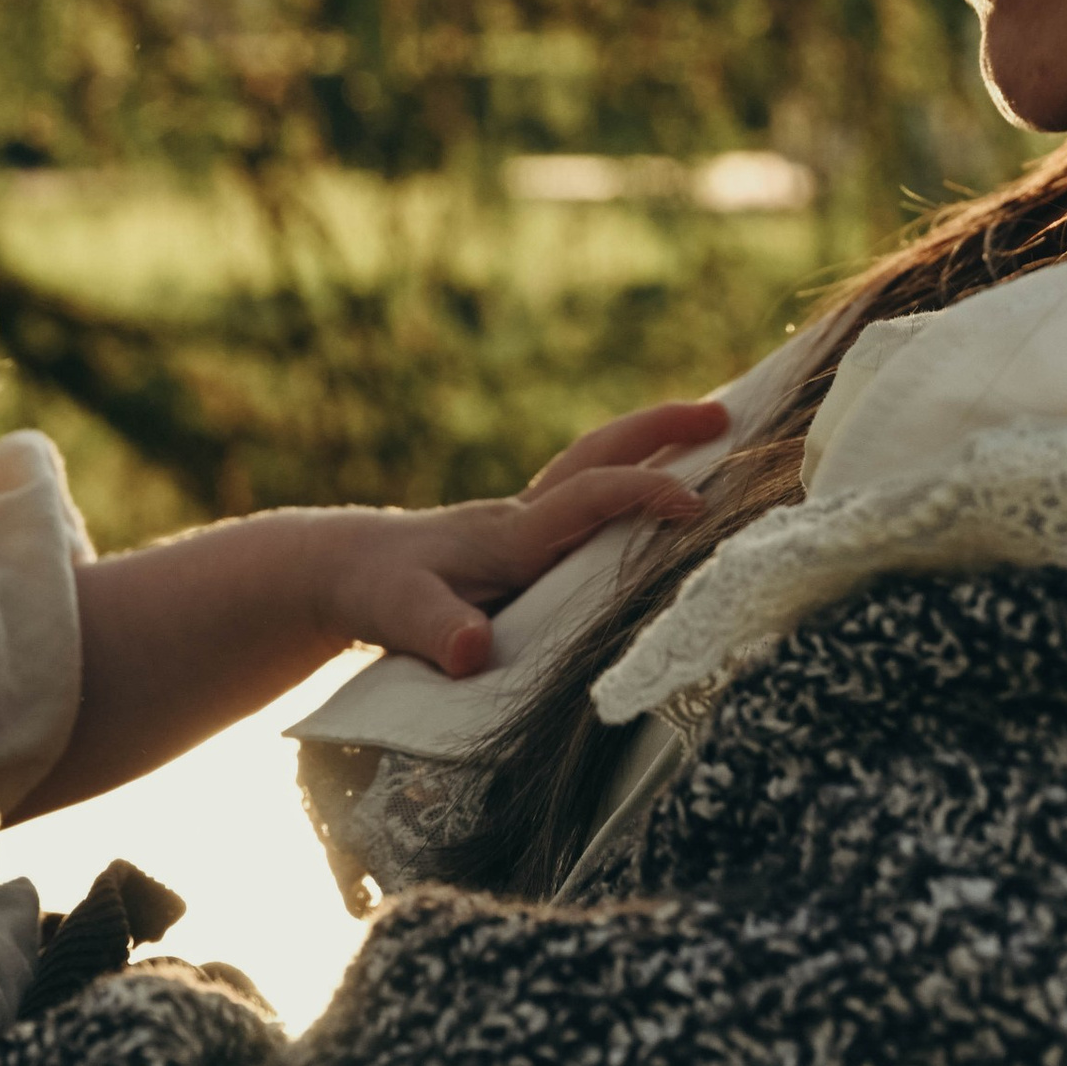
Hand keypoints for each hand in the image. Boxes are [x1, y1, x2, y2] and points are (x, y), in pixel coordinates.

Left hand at [330, 396, 732, 678]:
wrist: (340, 567)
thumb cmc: (373, 591)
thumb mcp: (397, 614)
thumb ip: (436, 631)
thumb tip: (474, 651)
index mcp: (511, 534)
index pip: (588, 497)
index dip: (642, 493)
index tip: (696, 504)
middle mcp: (525, 517)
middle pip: (600, 453)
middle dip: (662, 427)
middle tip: (726, 413)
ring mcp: (526, 523)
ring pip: (598, 467)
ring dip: (652, 444)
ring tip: (714, 433)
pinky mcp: (524, 540)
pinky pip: (590, 496)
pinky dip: (630, 480)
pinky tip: (659, 495)